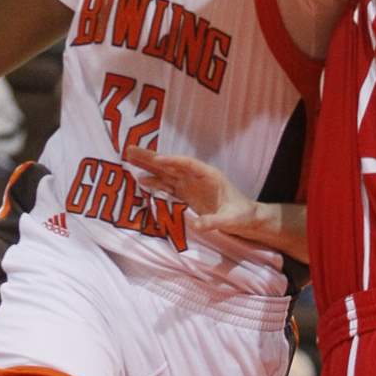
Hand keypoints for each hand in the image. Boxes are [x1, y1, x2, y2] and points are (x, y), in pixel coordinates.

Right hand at [123, 146, 258, 234]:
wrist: (247, 220)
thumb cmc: (242, 216)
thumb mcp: (230, 220)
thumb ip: (213, 222)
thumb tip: (195, 225)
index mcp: (210, 176)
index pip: (188, 164)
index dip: (172, 161)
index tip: (157, 159)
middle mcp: (197, 177)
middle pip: (172, 164)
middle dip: (152, 158)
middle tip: (131, 149)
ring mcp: (191, 185)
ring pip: (166, 173)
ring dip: (149, 167)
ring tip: (129, 159)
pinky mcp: (187, 195)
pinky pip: (168, 186)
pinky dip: (155, 183)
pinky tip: (141, 180)